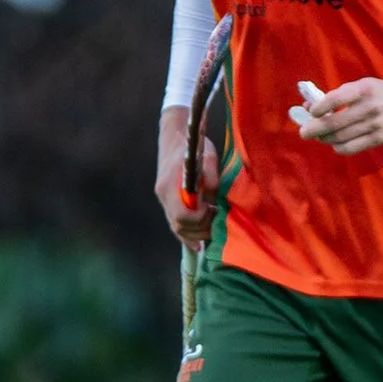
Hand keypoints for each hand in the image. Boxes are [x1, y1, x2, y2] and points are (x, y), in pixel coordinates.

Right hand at [154, 111, 218, 248]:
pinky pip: (175, 224)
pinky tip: (198, 244)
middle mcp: (163, 195)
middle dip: (201, 228)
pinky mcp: (167, 201)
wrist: (175, 137)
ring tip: (214, 229)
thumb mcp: (207, 157)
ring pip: (177, 228)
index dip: (199, 219)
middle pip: (179, 225)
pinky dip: (187, 235)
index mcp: (170, 186)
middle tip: (219, 223)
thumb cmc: (193, 146)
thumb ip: (211, 178)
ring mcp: (163, 199)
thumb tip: (212, 199)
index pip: (182, 215)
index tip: (212, 210)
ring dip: (197, 232)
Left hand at [296, 76, 382, 155]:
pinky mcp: (380, 138)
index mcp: (363, 90)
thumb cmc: (381, 92)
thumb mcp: (361, 86)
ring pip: (341, 137)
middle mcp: (369, 107)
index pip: (334, 100)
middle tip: (304, 132)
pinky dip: (339, 147)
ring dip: (325, 139)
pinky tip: (335, 144)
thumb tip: (308, 106)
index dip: (318, 108)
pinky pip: (353, 147)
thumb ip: (337, 96)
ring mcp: (375, 125)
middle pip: (334, 123)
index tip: (311, 112)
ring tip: (319, 137)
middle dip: (314, 129)